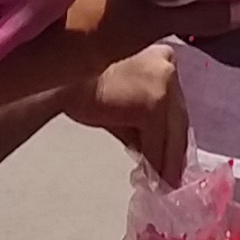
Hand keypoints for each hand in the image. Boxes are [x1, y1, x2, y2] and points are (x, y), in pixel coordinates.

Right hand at [63, 42, 188, 176]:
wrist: (61, 79)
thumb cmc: (82, 86)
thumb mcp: (120, 100)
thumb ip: (139, 122)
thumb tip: (152, 151)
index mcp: (164, 57)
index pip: (175, 105)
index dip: (175, 135)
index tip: (174, 158)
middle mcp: (168, 67)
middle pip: (178, 118)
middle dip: (174, 151)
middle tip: (171, 177)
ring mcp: (163, 85)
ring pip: (172, 131)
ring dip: (166, 160)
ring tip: (162, 182)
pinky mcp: (152, 105)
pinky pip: (157, 141)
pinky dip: (155, 162)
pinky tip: (151, 178)